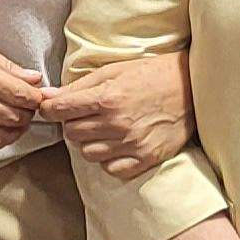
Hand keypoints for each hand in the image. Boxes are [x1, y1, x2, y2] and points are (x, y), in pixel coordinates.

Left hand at [36, 52, 188, 177]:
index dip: (51, 109)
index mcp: (106, 98)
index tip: (53, 108)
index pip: (59, 111)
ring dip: (90, 142)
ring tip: (104, 128)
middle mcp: (116, 124)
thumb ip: (78, 86)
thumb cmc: (151, 74)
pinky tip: (118, 144)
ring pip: (88, 153)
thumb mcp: (113, 70)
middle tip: (86, 115)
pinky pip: (111, 169)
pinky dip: (109, 159)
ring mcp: (132, 144)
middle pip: (71, 133)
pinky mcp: (146, 158)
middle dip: (73, 123)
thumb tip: (45, 95)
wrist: (193, 86)